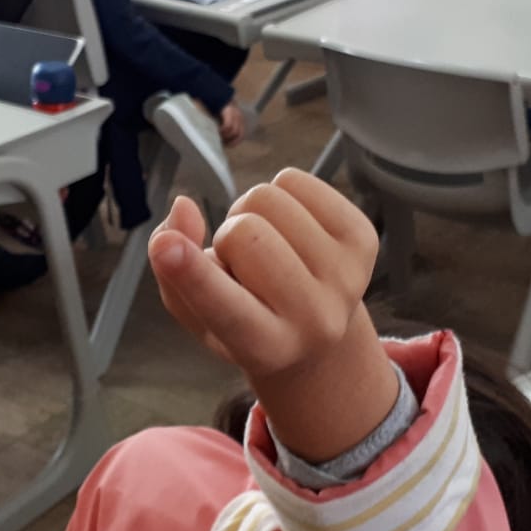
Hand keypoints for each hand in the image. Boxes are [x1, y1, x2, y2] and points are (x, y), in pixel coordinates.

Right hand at [149, 170, 376, 383]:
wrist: (319, 333)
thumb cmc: (246, 320)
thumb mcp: (198, 316)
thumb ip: (172, 273)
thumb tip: (183, 206)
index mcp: (266, 348)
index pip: (223, 306)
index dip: (192, 274)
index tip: (166, 247)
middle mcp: (316, 318)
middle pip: (244, 233)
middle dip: (227, 236)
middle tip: (240, 263)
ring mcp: (348, 276)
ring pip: (268, 199)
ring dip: (252, 214)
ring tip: (265, 247)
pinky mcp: (365, 238)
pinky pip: (295, 181)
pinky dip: (280, 194)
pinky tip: (289, 228)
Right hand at [216, 102, 246, 145]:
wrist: (220, 96)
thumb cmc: (222, 110)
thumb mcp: (227, 119)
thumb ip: (228, 126)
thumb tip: (222, 139)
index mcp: (240, 121)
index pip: (241, 135)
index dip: (236, 142)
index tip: (228, 146)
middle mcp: (240, 118)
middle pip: (239, 134)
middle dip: (231, 141)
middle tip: (223, 144)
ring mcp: (235, 115)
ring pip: (233, 131)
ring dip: (226, 136)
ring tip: (219, 138)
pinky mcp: (229, 113)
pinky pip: (227, 126)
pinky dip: (222, 131)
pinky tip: (217, 131)